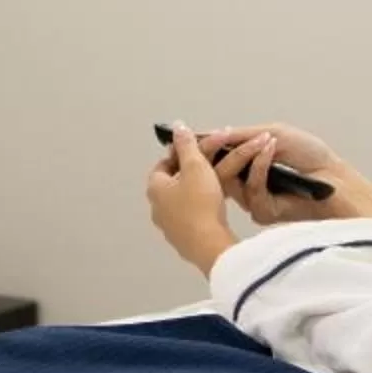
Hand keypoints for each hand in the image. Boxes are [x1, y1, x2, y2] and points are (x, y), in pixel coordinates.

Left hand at [146, 124, 236, 275]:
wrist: (210, 245)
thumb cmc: (200, 204)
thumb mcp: (196, 166)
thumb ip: (187, 145)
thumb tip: (178, 127)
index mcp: (155, 188)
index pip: (163, 164)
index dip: (179, 154)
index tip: (194, 149)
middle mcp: (158, 208)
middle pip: (174, 182)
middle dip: (192, 171)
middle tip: (209, 163)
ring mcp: (170, 226)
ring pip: (184, 200)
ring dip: (198, 189)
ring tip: (215, 184)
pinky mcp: (185, 239)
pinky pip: (193, 217)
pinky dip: (203, 208)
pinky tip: (216, 206)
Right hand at [198, 123, 371, 226]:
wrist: (334, 177)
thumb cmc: (310, 155)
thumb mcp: (272, 133)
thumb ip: (241, 136)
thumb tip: (214, 134)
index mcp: (249, 165)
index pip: (219, 160)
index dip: (209, 150)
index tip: (196, 138)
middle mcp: (249, 184)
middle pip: (218, 174)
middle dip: (219, 154)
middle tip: (219, 139)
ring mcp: (255, 200)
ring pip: (231, 184)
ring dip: (246, 157)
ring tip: (262, 141)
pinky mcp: (264, 213)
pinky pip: (251, 192)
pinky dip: (259, 170)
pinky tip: (271, 152)